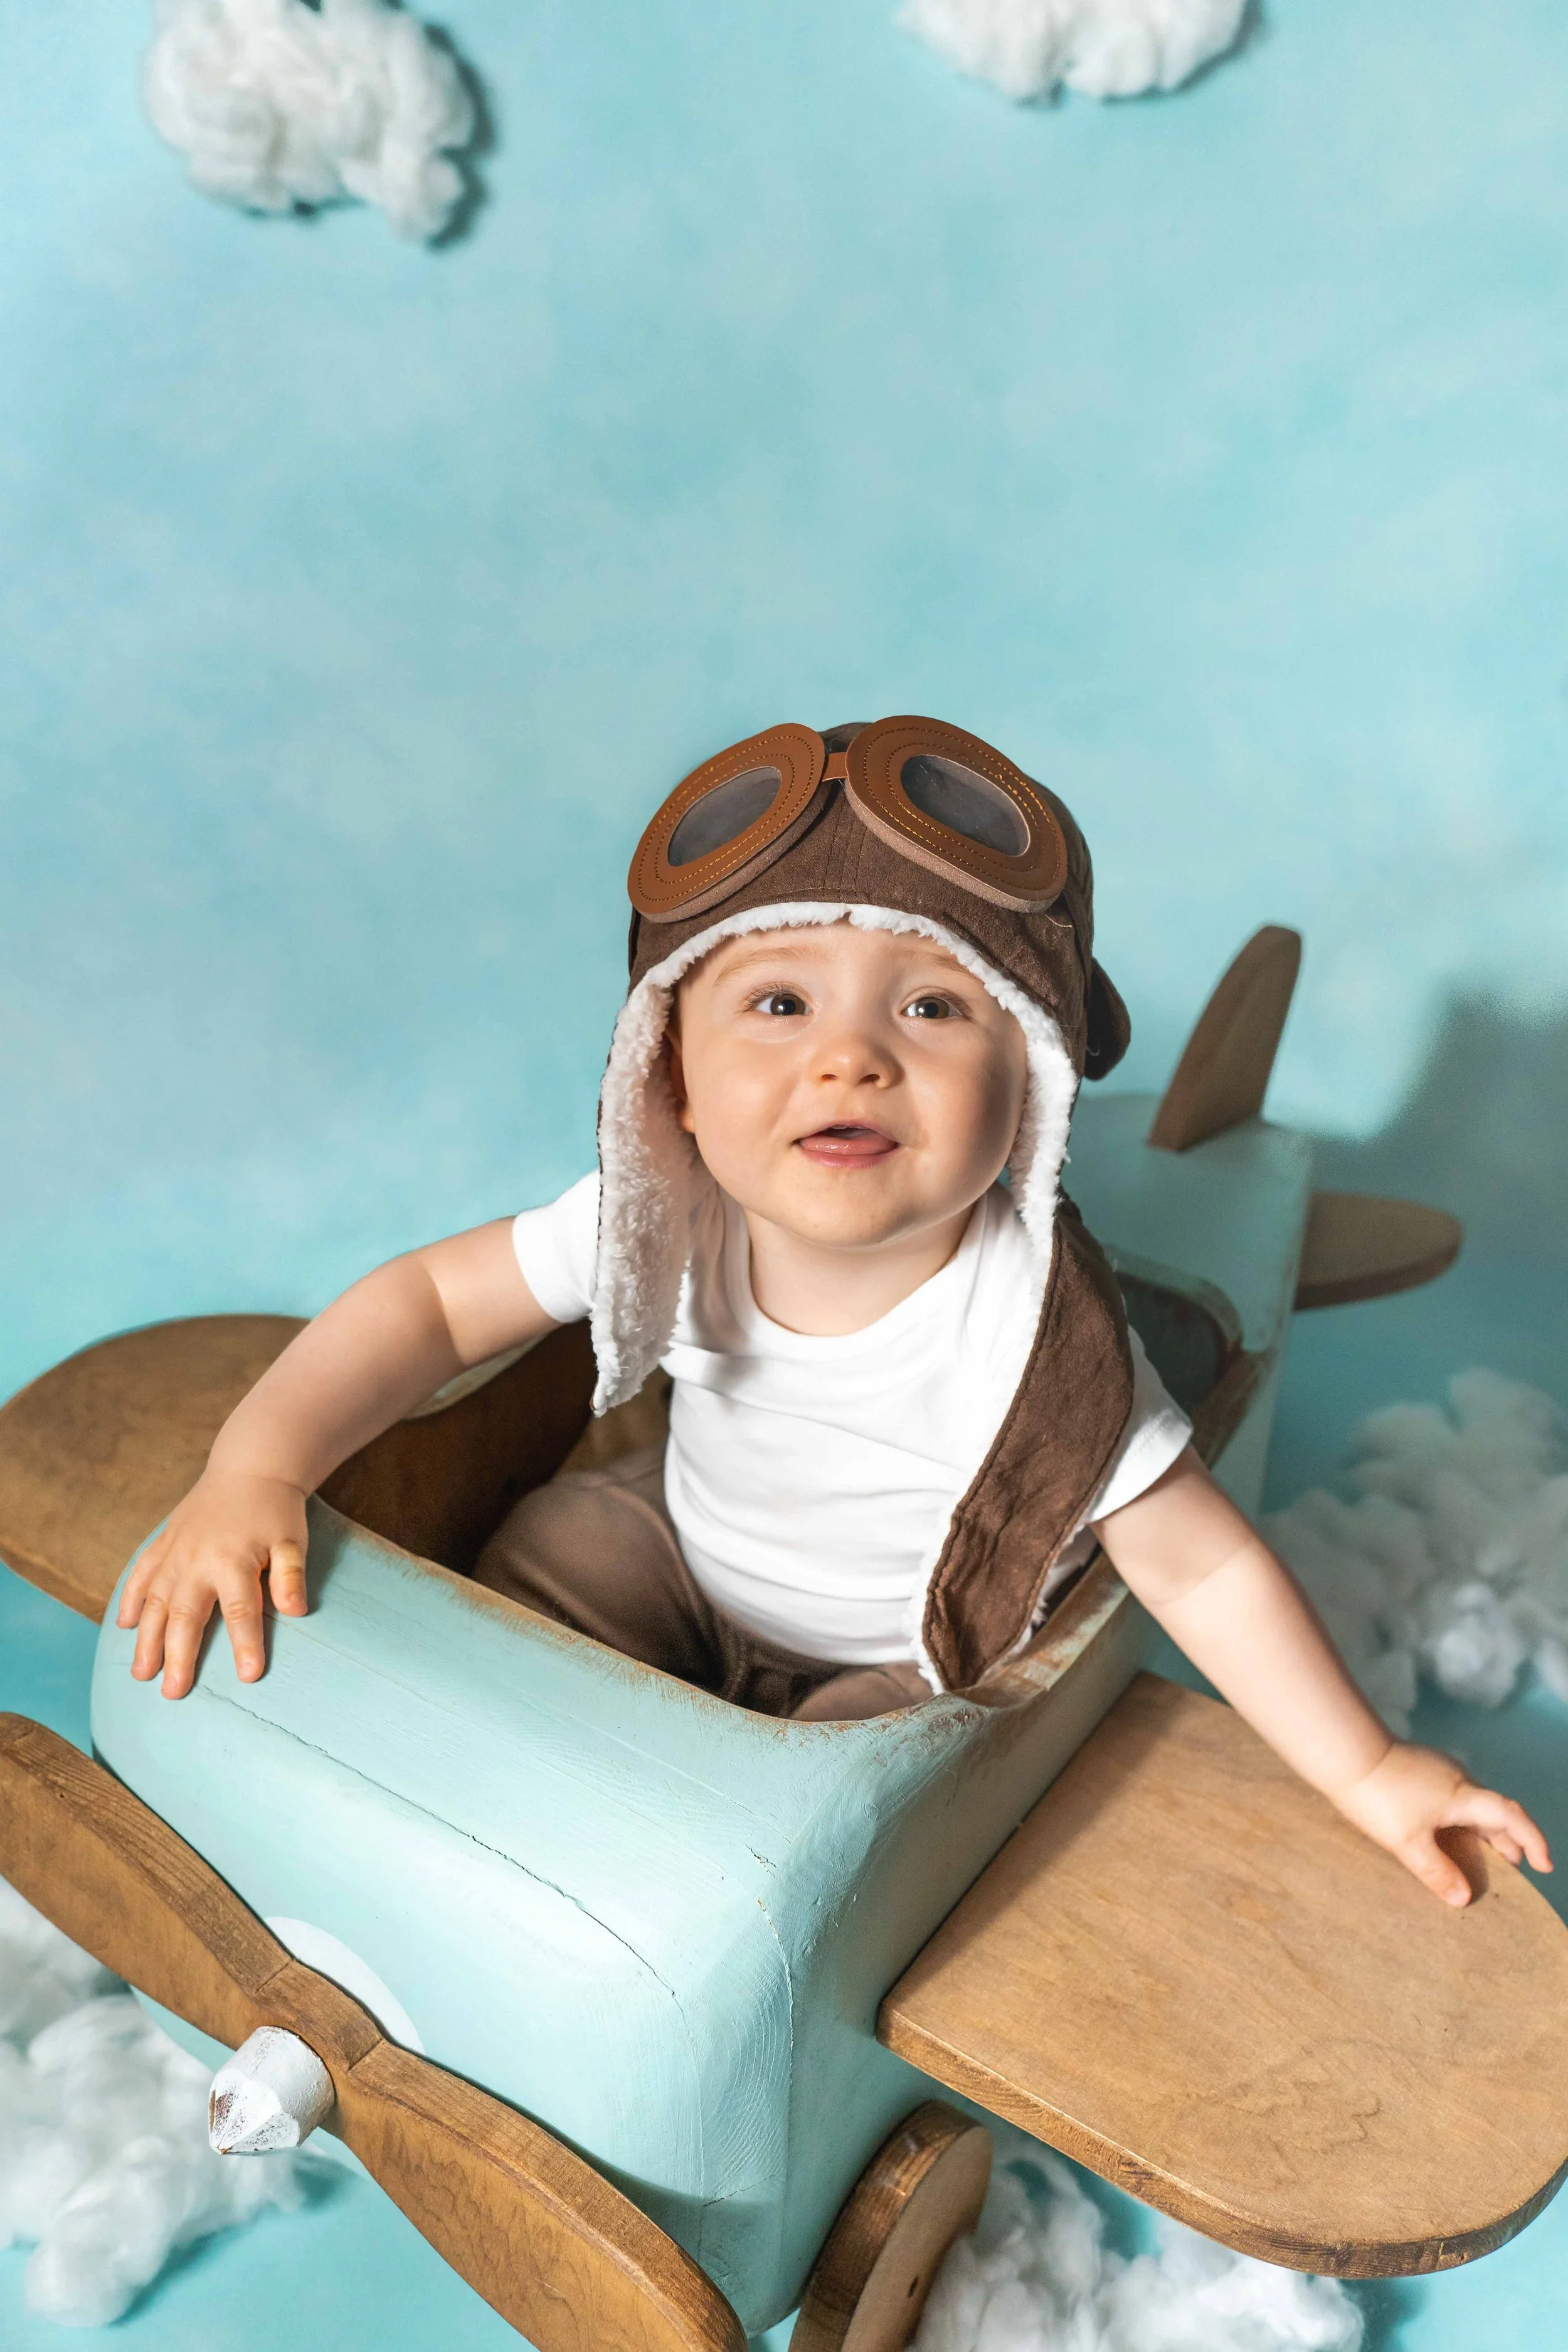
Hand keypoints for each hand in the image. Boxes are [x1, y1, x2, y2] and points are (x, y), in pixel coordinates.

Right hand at [116, 1470, 309, 1699]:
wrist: (249, 1468)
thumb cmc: (275, 1510)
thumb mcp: (292, 1540)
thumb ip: (291, 1575)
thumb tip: (297, 1611)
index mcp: (234, 1561)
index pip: (241, 1612)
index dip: (245, 1645)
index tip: (247, 1677)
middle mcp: (197, 1560)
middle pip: (186, 1615)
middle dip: (178, 1656)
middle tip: (172, 1693)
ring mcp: (175, 1552)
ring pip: (155, 1602)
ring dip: (146, 1639)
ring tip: (140, 1674)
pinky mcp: (163, 1543)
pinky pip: (141, 1574)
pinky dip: (131, 1599)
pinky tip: (125, 1625)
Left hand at [1330, 1740, 1552, 1905]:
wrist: (1345, 1752)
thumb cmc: (1378, 1797)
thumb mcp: (1407, 1841)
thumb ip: (1436, 1871)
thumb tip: (1463, 1899)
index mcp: (1463, 1795)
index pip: (1512, 1816)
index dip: (1533, 1841)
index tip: (1545, 1866)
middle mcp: (1458, 1779)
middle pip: (1495, 1812)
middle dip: (1509, 1841)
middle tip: (1515, 1869)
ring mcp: (1439, 1771)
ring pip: (1473, 1804)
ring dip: (1484, 1831)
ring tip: (1484, 1857)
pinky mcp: (1421, 1769)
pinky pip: (1454, 1798)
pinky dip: (1462, 1820)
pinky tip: (1447, 1834)